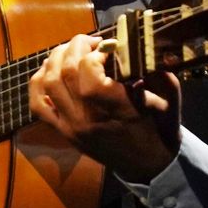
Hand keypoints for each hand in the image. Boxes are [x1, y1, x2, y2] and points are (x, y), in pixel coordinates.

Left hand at [29, 35, 181, 182]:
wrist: (149, 165)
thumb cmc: (160, 129)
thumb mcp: (169, 99)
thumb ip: (158, 71)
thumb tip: (140, 46)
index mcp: (116, 108)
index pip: (88, 70)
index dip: (95, 51)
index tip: (108, 47)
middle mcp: (88, 117)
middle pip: (65, 71)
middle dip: (74, 47)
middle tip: (90, 42)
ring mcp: (72, 126)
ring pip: (47, 83)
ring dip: (56, 59)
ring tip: (71, 51)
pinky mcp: (63, 132)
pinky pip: (37, 105)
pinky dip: (38, 83)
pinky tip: (51, 70)